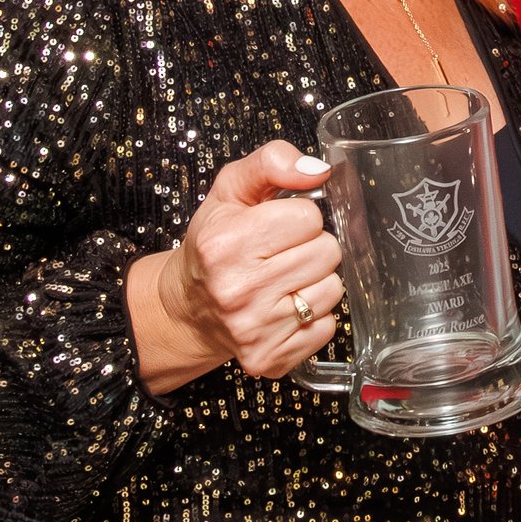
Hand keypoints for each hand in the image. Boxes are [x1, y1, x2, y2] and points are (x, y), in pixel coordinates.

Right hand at [127, 144, 342, 393]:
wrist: (188, 308)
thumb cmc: (214, 245)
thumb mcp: (230, 190)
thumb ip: (272, 163)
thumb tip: (319, 170)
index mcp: (226, 242)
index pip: (309, 217)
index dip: (298, 217)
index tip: (276, 227)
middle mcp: (238, 289)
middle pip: (327, 252)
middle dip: (311, 247)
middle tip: (281, 254)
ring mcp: (254, 329)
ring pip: (332, 290)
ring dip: (315, 281)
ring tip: (284, 280)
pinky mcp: (269, 358)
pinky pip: (327, 327)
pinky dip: (314, 317)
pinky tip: (284, 308)